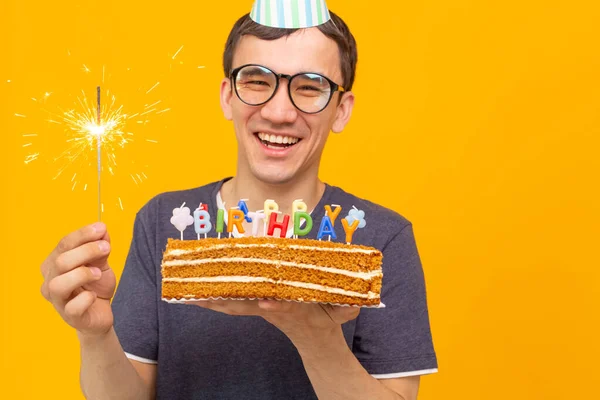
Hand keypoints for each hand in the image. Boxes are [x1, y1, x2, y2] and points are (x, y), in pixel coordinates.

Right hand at [40, 222, 115, 337]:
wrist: (100, 312)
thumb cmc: (95, 285)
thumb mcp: (100, 262)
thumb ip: (99, 246)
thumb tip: (101, 229)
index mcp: (54, 264)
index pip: (63, 244)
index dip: (82, 235)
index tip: (101, 229)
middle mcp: (50, 281)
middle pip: (61, 261)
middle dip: (86, 251)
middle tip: (106, 249)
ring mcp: (58, 300)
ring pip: (58, 284)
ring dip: (82, 274)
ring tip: (98, 273)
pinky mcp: (70, 317)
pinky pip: (73, 307)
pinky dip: (86, 298)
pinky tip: (94, 295)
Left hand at [190, 299, 359, 343]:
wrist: (317, 342)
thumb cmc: (329, 321)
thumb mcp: (341, 314)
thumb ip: (346, 310)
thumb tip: (354, 307)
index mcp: (294, 311)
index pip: (282, 308)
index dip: (274, 306)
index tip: (265, 304)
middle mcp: (273, 308)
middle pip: (246, 305)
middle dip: (224, 301)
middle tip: (199, 296)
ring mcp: (263, 308)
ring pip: (235, 304)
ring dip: (213, 299)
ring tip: (189, 294)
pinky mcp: (258, 306)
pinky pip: (234, 303)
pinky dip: (217, 298)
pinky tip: (199, 294)